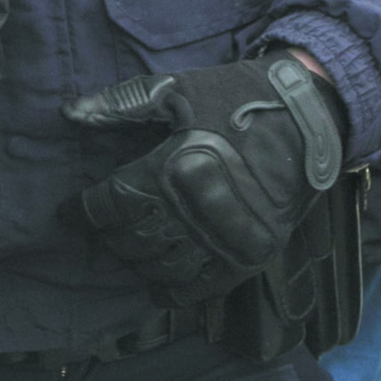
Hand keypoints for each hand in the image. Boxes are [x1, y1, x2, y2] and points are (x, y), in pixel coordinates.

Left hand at [61, 53, 345, 305]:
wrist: (312, 115)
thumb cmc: (240, 97)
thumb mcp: (178, 88)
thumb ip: (120, 103)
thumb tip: (69, 115)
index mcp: (173, 167)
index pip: (110, 204)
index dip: (81, 211)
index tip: (68, 211)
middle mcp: (196, 210)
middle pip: (132, 239)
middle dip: (109, 235)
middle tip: (103, 226)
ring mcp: (226, 238)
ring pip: (162, 268)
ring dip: (137, 261)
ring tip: (130, 247)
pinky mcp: (251, 255)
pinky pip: (202, 289)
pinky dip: (174, 292)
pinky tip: (158, 284)